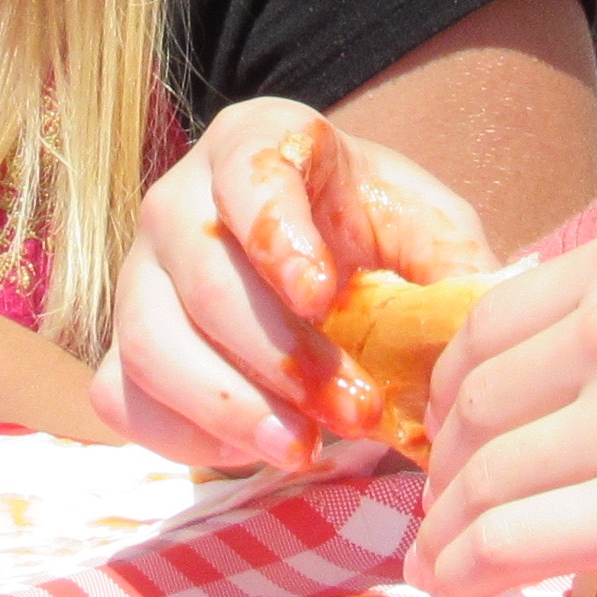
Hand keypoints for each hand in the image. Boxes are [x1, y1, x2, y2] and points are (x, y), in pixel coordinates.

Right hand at [92, 98, 495, 471]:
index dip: (278, 235)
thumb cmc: (377, 238)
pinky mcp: (119, 347)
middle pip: (201, 276)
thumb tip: (477, 333)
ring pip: (151, 342)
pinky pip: (122, 395)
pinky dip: (184, 435)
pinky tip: (256, 450)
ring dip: (231, 406)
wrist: (322, 268)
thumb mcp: (430, 232)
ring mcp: (139, 278)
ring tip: (305, 451)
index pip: (245, 175)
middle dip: (280, 355)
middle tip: (356, 411)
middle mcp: (178, 202)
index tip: (325, 296)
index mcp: (255, 144)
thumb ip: (456, 268)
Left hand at [408, 224, 596, 596]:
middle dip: (449, 473)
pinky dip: (468, 576)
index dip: (454, 396)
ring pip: (484, 480)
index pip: (490, 325)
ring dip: (450, 534)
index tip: (450, 441)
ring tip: (448, 567)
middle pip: (476, 405)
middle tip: (448, 519)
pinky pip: (510, 545)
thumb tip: (536, 395)